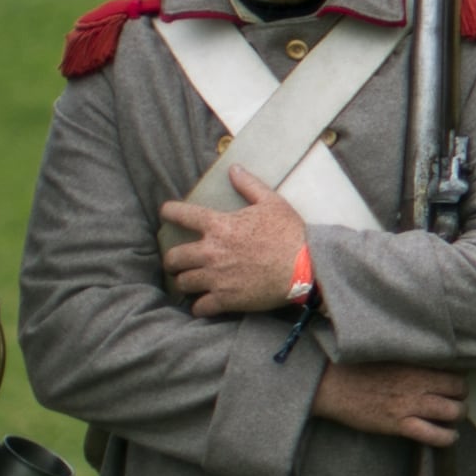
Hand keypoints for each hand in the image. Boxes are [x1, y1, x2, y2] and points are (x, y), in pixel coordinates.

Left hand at [159, 169, 311, 316]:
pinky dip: (199, 307)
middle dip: (172, 261)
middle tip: (177, 263)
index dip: (169, 212)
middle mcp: (211, 252)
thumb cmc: (291, 234)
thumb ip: (249, 185)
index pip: (181, 214)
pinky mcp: (227, 299)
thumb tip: (234, 168)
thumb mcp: (273, 203)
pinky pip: (200, 307)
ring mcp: (216, 277)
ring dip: (185, 282)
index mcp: (219, 226)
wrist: (308, 267)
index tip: (166, 214)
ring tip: (191, 283)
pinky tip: (203, 305)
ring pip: (183, 283)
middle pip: (173, 258)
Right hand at [312, 361, 464, 445]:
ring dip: (458, 416)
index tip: (451, 383)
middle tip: (453, 401)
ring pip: (454, 412)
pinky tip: (448, 437)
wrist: (329, 383)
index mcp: (414, 364)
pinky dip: (446, 438)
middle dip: (461, 397)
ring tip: (452, 420)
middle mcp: (417, 383)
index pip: (453, 370)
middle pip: (460, 390)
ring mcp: (409, 404)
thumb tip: (428, 364)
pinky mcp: (399, 424)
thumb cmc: (354, 367)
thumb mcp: (388, 356)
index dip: (457, 379)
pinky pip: (433, 435)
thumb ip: (410, 361)